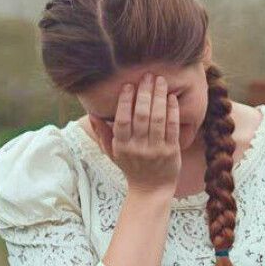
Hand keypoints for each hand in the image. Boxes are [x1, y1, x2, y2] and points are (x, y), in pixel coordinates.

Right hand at [89, 73, 181, 195]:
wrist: (151, 189)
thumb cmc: (130, 167)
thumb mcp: (112, 153)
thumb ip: (102, 133)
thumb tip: (91, 113)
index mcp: (122, 146)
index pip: (122, 120)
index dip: (125, 102)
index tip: (128, 85)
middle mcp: (138, 148)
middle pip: (141, 116)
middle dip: (144, 93)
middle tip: (147, 76)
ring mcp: (156, 149)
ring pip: (157, 119)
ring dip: (159, 97)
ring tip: (160, 81)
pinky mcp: (172, 151)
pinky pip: (172, 127)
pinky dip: (173, 111)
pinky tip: (172, 97)